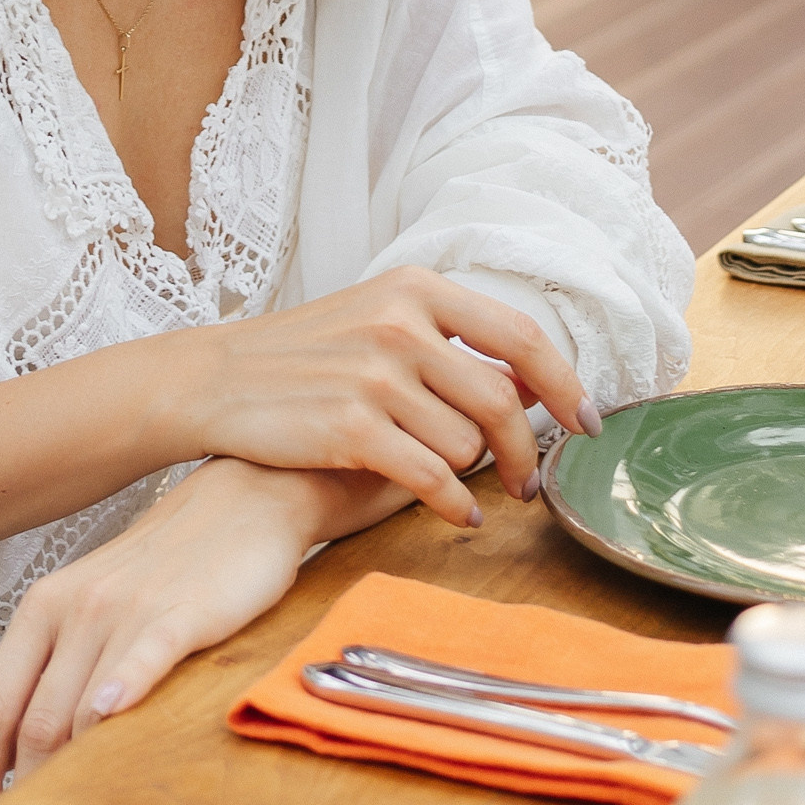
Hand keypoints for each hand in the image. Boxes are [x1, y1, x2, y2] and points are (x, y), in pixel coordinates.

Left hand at [0, 458, 387, 804]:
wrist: (240, 501)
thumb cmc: (169, 564)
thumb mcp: (96, 606)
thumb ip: (61, 668)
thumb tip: (27, 750)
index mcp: (43, 609)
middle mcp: (74, 608)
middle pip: (32, 721)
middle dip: (21, 791)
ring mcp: (125, 609)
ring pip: (80, 706)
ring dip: (67, 771)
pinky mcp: (181, 612)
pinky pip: (142, 656)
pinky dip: (123, 690)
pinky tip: (112, 720)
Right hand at [180, 271, 596, 527]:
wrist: (215, 378)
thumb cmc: (305, 356)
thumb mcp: (379, 321)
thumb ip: (454, 346)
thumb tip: (538, 385)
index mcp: (415, 289)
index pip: (521, 335)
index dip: (567, 383)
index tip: (589, 422)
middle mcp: (400, 324)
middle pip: (503, 400)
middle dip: (528, 452)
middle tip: (529, 484)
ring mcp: (374, 375)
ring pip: (465, 444)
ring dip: (470, 474)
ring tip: (452, 482)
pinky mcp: (350, 426)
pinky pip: (432, 478)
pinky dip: (454, 504)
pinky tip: (455, 514)